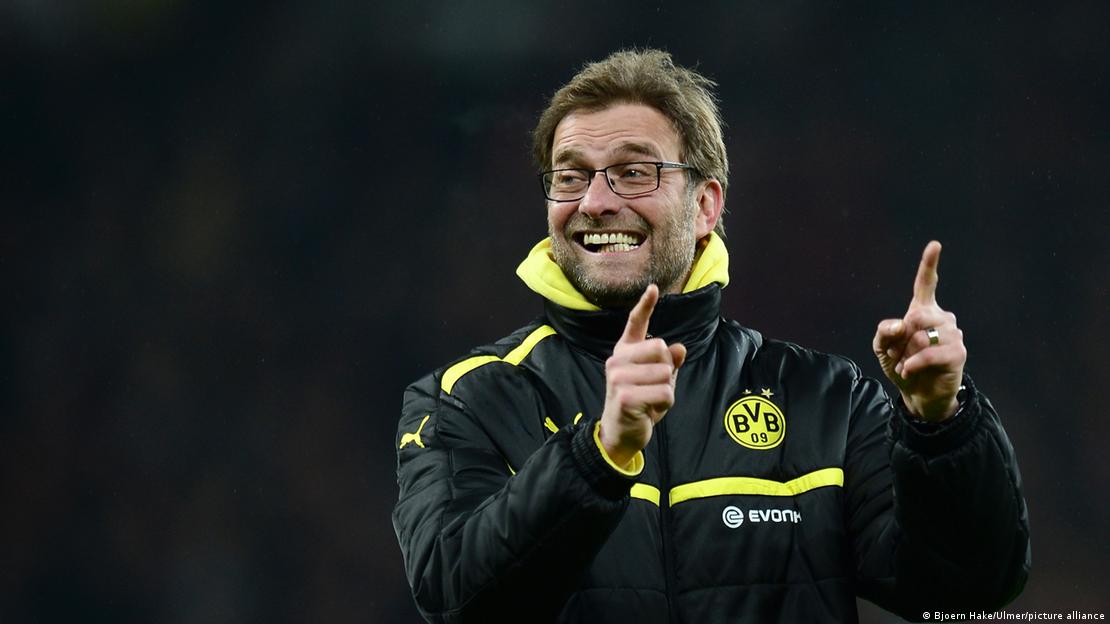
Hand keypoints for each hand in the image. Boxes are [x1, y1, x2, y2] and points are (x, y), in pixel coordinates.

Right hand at [599, 284, 686, 468]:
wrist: (621, 433)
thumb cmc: (640, 403)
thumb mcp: (657, 380)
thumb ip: (669, 362)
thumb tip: (680, 348)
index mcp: (624, 352)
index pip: (635, 323)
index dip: (645, 305)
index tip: (653, 288)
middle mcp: (616, 360)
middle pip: (660, 348)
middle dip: (667, 370)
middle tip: (654, 387)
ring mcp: (618, 378)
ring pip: (665, 373)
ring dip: (667, 390)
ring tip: (651, 401)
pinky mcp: (625, 397)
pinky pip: (665, 393)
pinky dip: (665, 404)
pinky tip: (650, 411)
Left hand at [872, 241, 966, 421]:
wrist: (917, 394)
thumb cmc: (902, 365)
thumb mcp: (882, 348)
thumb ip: (885, 332)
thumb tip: (902, 323)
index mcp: (923, 311)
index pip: (926, 284)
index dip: (929, 264)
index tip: (935, 245)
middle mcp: (942, 317)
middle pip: (916, 316)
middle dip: (901, 340)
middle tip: (899, 354)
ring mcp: (953, 334)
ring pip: (921, 337)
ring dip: (906, 354)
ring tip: (907, 364)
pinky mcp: (958, 352)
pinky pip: (929, 353)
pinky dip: (913, 364)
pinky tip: (909, 371)